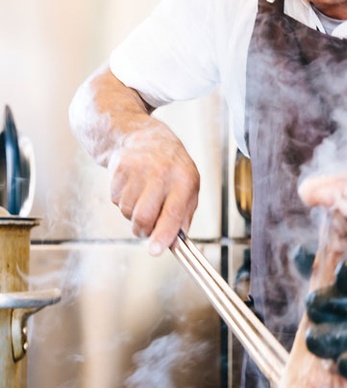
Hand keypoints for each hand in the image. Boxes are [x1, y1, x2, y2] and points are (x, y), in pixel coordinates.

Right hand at [108, 119, 199, 253]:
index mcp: (184, 178)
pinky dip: (122, 200)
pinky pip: (115, 200)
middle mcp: (161, 173)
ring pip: (127, 212)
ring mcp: (138, 169)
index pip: (173, 213)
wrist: (142, 136)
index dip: (163, 235)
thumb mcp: (188, 186)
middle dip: (143, 230)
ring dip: (132, 214)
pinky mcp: (118, 168)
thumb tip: (174, 244)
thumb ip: (183, 216)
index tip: (155, 251)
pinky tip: (132, 186)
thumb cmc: (170, 167)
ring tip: (142, 196)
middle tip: (146, 227)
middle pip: (144, 217)